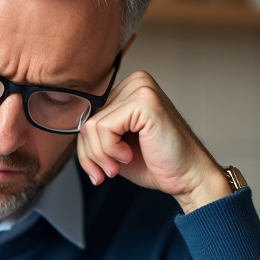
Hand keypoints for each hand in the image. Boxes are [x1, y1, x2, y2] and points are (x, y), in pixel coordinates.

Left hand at [76, 70, 231, 213]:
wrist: (188, 177)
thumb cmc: (156, 163)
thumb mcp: (115, 146)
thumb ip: (95, 134)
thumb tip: (71, 127)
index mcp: (128, 89)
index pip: (88, 115)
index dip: (87, 147)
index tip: (99, 169)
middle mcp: (135, 82)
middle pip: (86, 119)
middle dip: (91, 154)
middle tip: (108, 171)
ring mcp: (140, 88)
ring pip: (91, 125)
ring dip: (100, 155)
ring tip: (120, 165)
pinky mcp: (144, 101)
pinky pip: (103, 128)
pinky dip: (110, 150)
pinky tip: (129, 155)